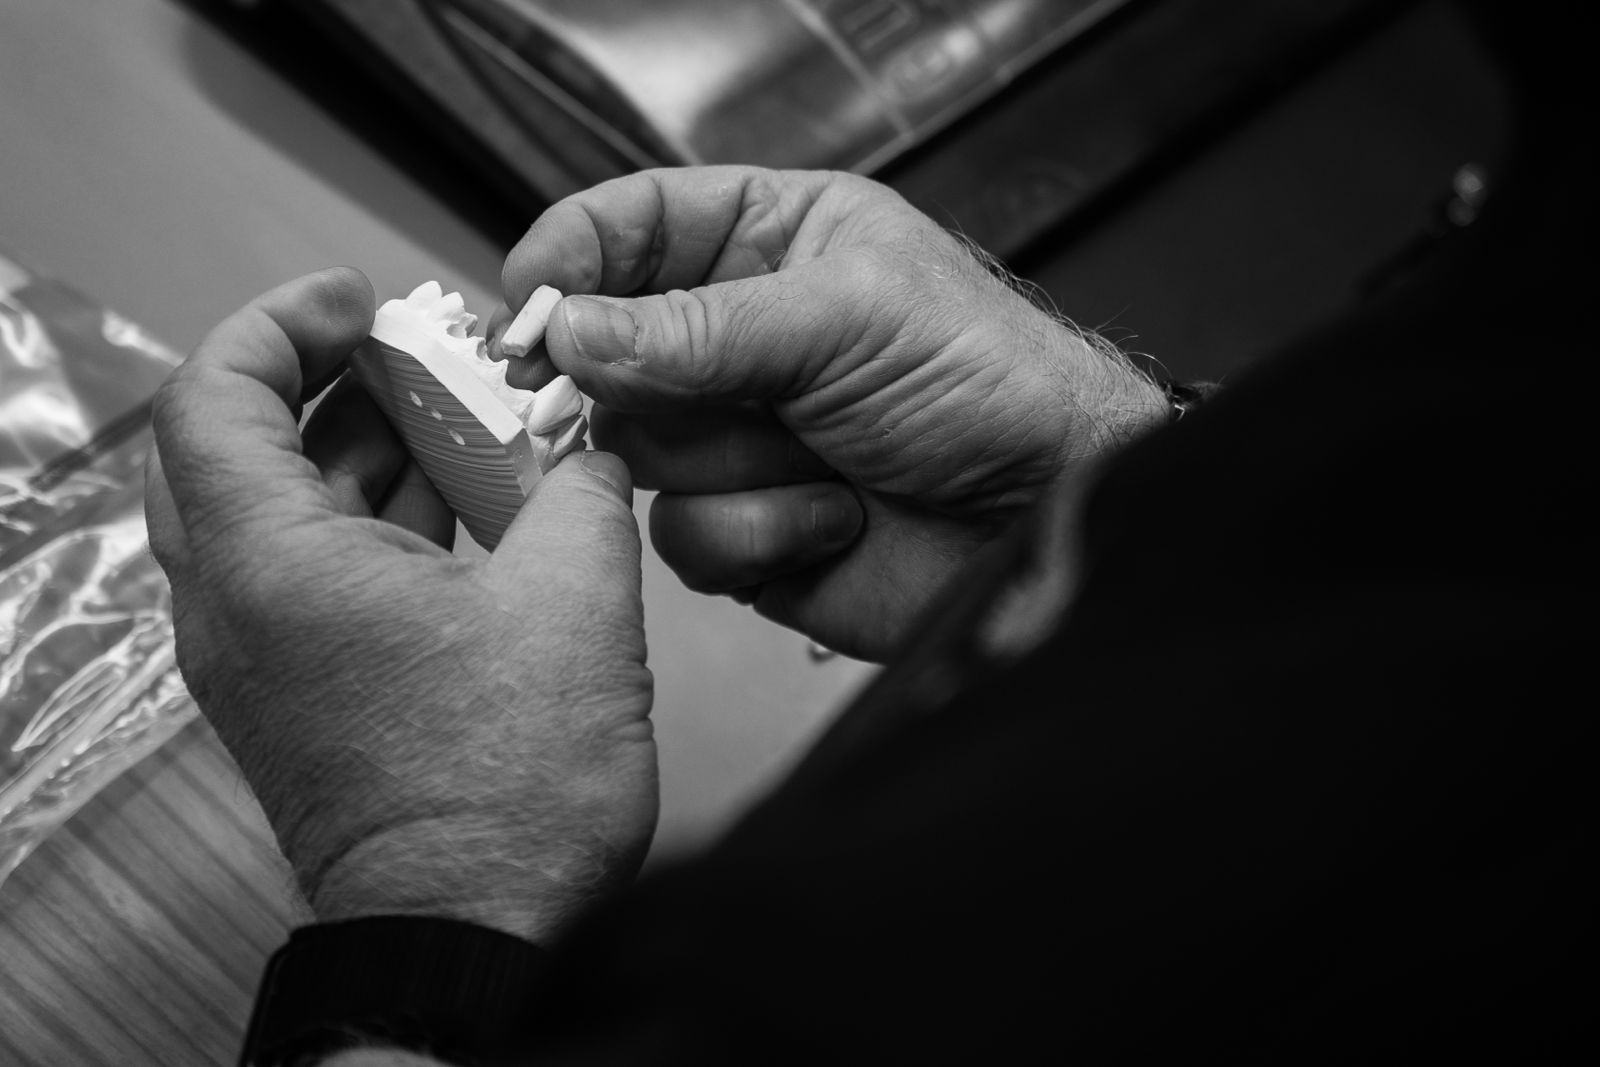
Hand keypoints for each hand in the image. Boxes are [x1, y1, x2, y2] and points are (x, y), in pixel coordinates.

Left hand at [145, 269, 654, 945]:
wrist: (469, 930)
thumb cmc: (503, 791)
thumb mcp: (576, 603)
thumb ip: (583, 488)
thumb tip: (590, 442)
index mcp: (274, 566)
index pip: (216, 391)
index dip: (283, 320)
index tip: (361, 299)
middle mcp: (238, 606)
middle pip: (237, 442)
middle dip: (328, 380)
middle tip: (415, 351)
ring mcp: (260, 655)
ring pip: (277, 507)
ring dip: (358, 448)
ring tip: (460, 418)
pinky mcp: (299, 689)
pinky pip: (309, 567)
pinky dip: (372, 516)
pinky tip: (466, 504)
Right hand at [492, 167, 1165, 661]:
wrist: (1047, 519)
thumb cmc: (989, 381)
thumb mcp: (844, 317)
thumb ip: (697, 327)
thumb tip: (572, 331)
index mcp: (776, 243)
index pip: (638, 224)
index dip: (573, 255)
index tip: (526, 299)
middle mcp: (742, 339)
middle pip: (610, 349)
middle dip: (620, 380)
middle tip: (617, 397)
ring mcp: (739, 436)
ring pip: (638, 454)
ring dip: (726, 464)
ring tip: (816, 457)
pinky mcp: (748, 527)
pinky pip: (683, 538)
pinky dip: (756, 533)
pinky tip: (832, 517)